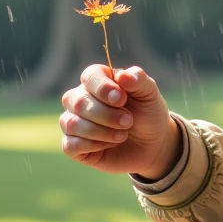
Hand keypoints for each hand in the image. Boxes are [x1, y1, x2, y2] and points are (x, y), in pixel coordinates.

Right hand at [60, 63, 182, 179]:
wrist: (152, 145)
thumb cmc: (147, 114)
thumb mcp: (149, 95)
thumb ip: (139, 80)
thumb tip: (123, 75)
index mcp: (98, 80)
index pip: (90, 76)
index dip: (103, 88)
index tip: (122, 99)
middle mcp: (80, 98)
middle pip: (79, 102)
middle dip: (106, 115)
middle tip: (128, 121)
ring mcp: (73, 121)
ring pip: (72, 124)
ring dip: (100, 131)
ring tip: (122, 135)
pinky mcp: (72, 145)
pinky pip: (70, 145)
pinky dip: (93, 146)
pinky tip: (110, 144)